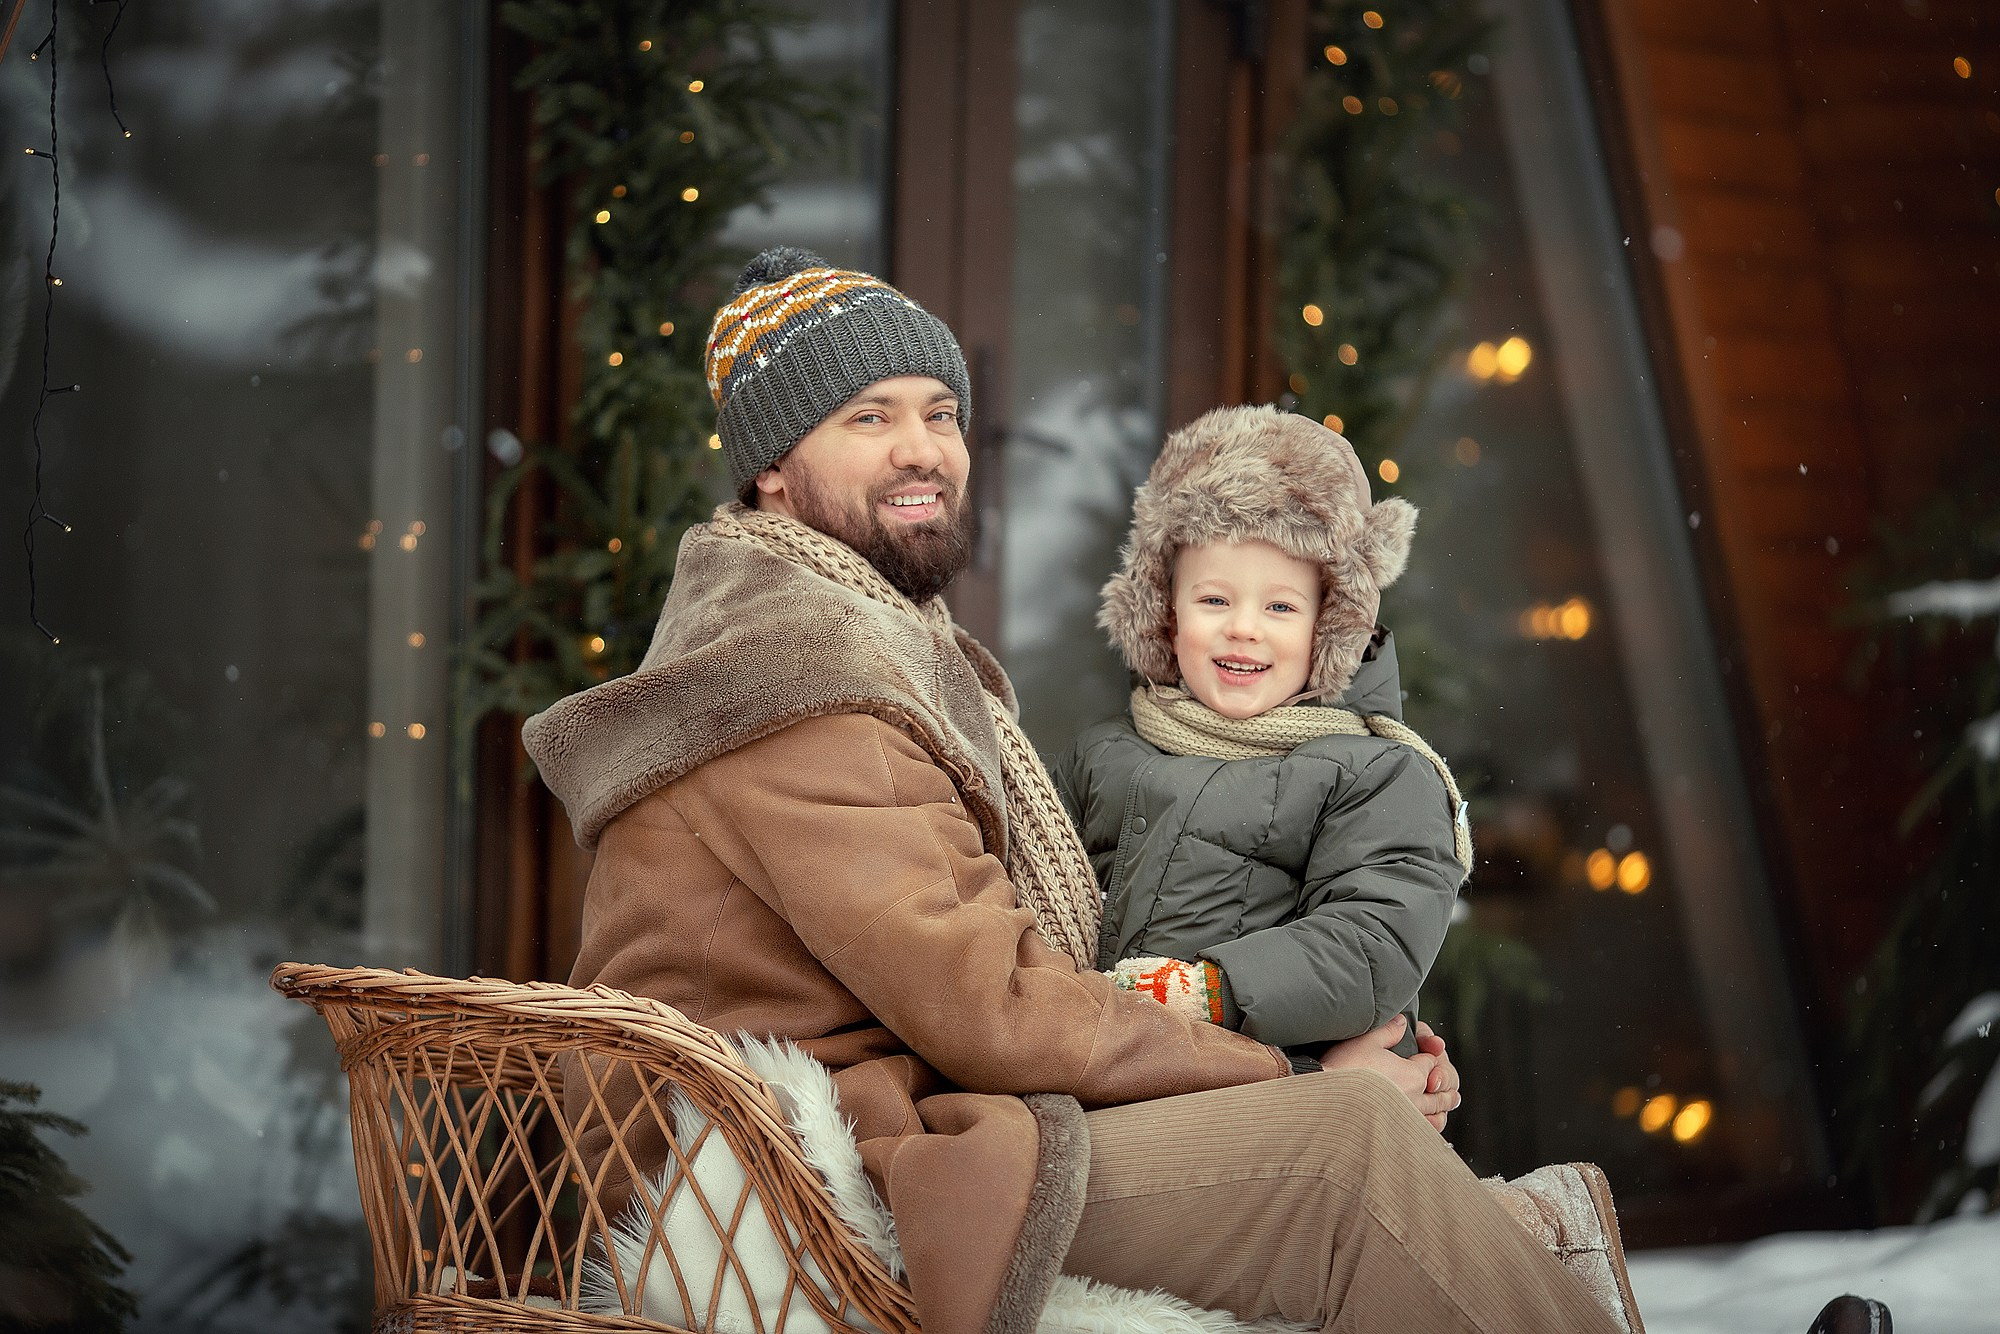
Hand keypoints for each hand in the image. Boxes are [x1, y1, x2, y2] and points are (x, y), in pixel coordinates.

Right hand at [1318, 1015, 1457, 1129]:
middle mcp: (1416, 1097)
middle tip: (1452, 1091)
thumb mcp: (1366, 1040)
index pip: (1430, 1062)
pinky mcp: (1398, 1132)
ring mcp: (1408, 1117)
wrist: (1328, 1101)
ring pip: (1436, 1115)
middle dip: (1445, 1086)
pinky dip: (1430, 1128)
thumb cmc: (1345, 1069)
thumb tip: (1402, 1022)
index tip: (1425, 1054)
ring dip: (1442, 1109)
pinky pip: (1423, 1132)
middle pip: (1439, 1091)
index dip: (1430, 1055)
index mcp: (1413, 1073)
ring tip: (1445, 1109)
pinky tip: (1427, 1127)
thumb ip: (1388, 1031)